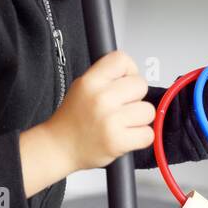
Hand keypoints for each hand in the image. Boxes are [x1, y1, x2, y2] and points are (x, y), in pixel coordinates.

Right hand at [39, 50, 154, 176]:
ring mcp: (110, 120)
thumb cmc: (71, 120)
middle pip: (140, 85)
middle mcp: (100, 98)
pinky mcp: (118, 141)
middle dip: (135, 97)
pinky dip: (140, 137)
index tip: (124, 81)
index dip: (128, 70)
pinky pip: (148, 134)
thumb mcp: (81, 88)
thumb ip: (105, 77)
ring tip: (121, 123)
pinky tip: (125, 136)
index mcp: (89, 82)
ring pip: (148, 110)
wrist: (59, 148)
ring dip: (139, 119)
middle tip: (120, 107)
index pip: (122, 60)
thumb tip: (131, 72)